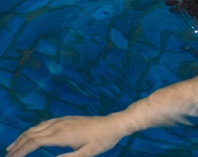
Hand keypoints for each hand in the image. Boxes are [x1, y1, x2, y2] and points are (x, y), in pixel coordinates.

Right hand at [6, 115, 125, 156]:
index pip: (35, 142)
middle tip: (7, 155)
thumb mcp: (87, 153)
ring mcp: (63, 120)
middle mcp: (59, 125)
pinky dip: (33, 130)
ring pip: (37, 127)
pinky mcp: (67, 119)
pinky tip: (30, 134)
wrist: (114, 124)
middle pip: (32, 133)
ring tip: (13, 147)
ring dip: (23, 136)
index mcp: (62, 134)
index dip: (21, 150)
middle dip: (18, 144)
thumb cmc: (102, 140)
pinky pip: (45, 123)